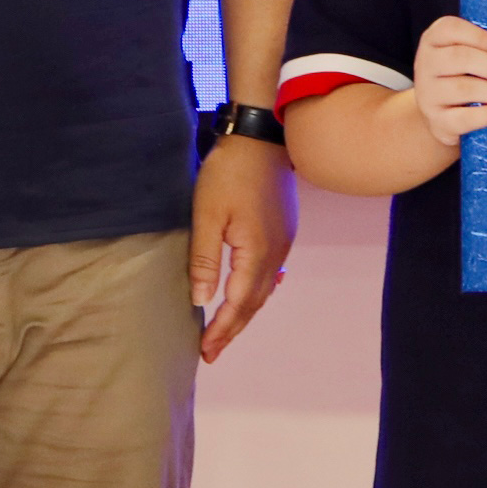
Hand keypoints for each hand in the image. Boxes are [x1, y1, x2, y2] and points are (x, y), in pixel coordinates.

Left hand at [190, 132, 296, 361]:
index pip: (238, 303)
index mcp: (256, 252)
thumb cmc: (228, 172)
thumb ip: (205, 259)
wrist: (259, 135)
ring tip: (227, 329)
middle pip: (255, 302)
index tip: (205, 350)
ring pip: (265, 288)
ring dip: (245, 311)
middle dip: (233, 329)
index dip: (221, 329)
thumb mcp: (207, 214)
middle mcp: (276, 252)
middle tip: (212, 352)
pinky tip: (251, 293)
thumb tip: (202, 301)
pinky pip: (272, 272)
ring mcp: (284, 241)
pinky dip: (258, 291)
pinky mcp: (284, 229)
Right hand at [409, 16, 486, 142]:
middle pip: (461, 58)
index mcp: (433, 39)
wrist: (440, 115)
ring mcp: (428, 93)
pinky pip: (464, 118)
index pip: (451, 29)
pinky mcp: (436, 121)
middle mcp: (425, 63)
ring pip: (463, 88)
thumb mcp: (465, 55)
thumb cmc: (461, 76)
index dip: (481, 37)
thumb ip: (484, 49)